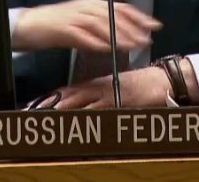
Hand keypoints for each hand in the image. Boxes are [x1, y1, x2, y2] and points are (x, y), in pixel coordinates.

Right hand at [12, 0, 161, 51]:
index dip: (139, 16)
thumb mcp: (83, 23)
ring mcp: (75, 17)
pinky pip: (83, 36)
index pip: (121, 8)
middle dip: (132, 29)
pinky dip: (96, 42)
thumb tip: (122, 37)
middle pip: (114, 16)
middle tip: (146, 40)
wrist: (30, 24)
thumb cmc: (57, 25)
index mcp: (92, 4)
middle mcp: (86, 7)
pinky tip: (107, 49)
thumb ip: (101, 28)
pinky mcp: (64, 29)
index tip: (154, 25)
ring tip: (132, 46)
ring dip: (118, 35)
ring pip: (102, 25)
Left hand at [51, 67, 171, 108]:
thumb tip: (87, 104)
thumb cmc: (142, 85)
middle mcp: (100, 86)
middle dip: (53, 100)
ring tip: (50, 112)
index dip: (55, 95)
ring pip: (81, 100)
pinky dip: (86, 112)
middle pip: (71, 93)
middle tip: (37, 107)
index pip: (72, 89)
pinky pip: (98, 107)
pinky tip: (76, 117)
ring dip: (65, 106)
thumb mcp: (118, 88)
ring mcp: (108, 92)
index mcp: (99, 83)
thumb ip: (102, 94)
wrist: (161, 81)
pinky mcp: (118, 99)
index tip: (41, 101)